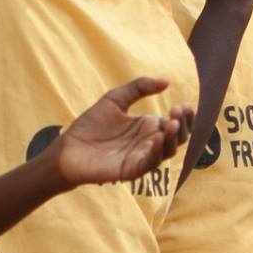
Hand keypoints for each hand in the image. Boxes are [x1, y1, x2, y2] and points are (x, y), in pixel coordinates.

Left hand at [53, 78, 192, 184]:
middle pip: (179, 138)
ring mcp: (142, 157)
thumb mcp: (115, 98)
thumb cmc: (90, 124)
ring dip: (173, 138)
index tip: (182, 104)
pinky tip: (156, 138)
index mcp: (149, 127)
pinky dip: (157, 151)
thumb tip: (167, 81)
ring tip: (172, 123)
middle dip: (183, 124)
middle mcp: (150, 143)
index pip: (177, 122)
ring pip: (168, 151)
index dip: (185, 115)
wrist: (68, 147)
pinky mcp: (132, 170)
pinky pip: (150, 163)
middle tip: (177, 110)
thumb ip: (139, 87)